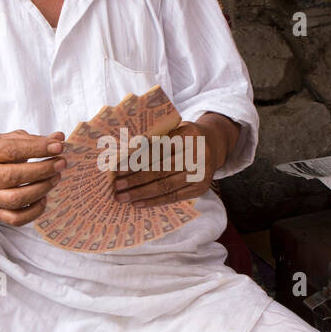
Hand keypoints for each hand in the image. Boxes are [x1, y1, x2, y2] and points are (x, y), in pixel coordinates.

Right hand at [0, 130, 65, 225]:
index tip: (59, 147)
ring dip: (42, 188)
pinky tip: (43, 198)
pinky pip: (17, 219)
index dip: (38, 148)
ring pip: (17, 199)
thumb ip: (32, 139)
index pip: (12, 150)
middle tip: (61, 163)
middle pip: (16, 175)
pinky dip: (35, 211)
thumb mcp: (6, 140)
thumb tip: (59, 138)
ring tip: (56, 177)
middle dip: (43, 169)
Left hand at [111, 114, 236, 205]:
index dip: (138, 160)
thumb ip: (155, 138)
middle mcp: (198, 154)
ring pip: (166, 186)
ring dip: (141, 193)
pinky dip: (154, 201)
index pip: (159, 150)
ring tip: (123, 197)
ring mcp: (202, 173)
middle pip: (161, 170)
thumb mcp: (173, 128)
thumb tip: (123, 155)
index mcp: (189, 134)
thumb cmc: (185, 136)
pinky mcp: (201, 188)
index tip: (119, 169)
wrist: (214, 144)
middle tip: (117, 186)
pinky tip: (138, 203)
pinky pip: (174, 197)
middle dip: (136, 180)